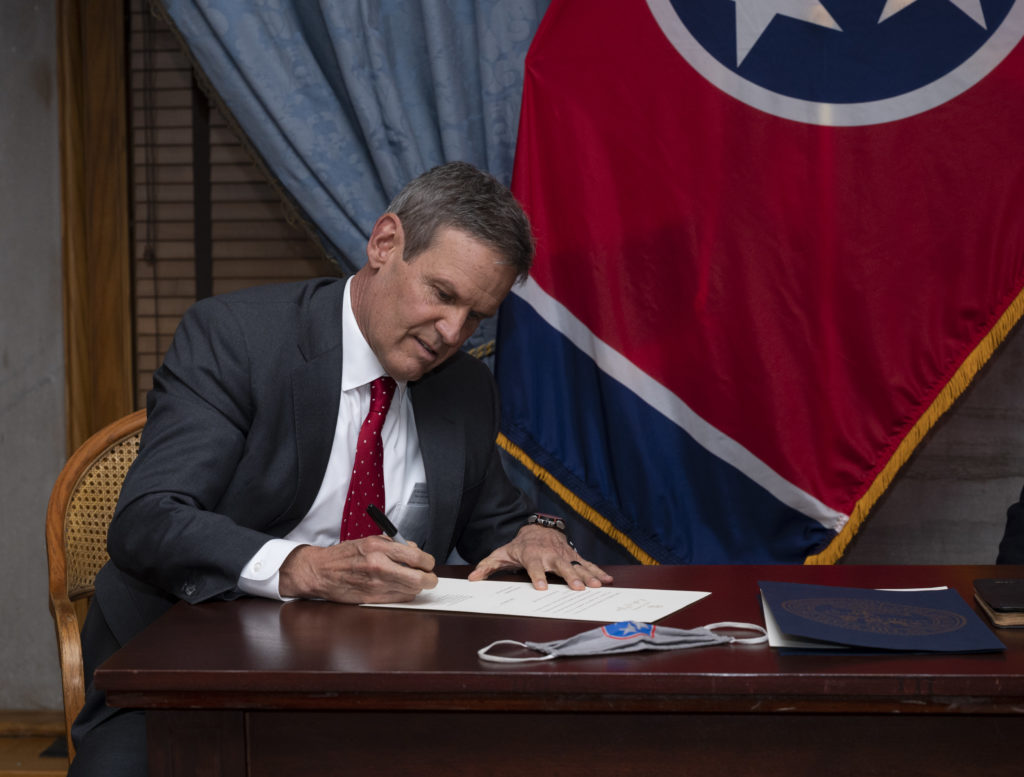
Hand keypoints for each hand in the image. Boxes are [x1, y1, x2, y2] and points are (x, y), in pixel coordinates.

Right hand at [279, 536, 437, 602]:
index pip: (416, 557)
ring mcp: (376, 585)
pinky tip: (398, 588)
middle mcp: (378, 566)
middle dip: (429, 579)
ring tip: (410, 581)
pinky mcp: (372, 599)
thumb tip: (415, 552)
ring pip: (411, 591)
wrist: (320, 571)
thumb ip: (394, 546)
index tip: (428, 564)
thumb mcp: (370, 540)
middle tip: (429, 577)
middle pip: (418, 578)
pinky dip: (404, 594)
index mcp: (378, 547)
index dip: (428, 562)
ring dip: (415, 587)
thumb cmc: (345, 555)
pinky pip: (398, 599)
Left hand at [468, 524, 613, 590]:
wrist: (538, 529)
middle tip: (577, 588)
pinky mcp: (573, 556)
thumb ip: (487, 566)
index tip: (541, 587)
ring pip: (576, 566)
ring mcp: (563, 555)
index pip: (534, 567)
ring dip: (587, 575)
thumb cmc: (519, 545)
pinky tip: (607, 580)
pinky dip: (598, 571)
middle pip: (560, 567)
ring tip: (596, 585)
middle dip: (569, 577)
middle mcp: (549, 555)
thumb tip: (472, 578)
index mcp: (531, 555)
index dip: (537, 576)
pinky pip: (587, 564)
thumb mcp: (501, 553)